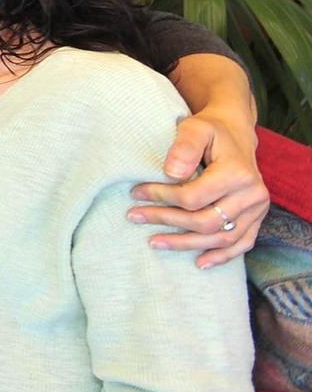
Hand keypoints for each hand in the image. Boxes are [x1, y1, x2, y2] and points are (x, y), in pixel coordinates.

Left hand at [129, 111, 268, 265]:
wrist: (234, 134)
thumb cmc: (210, 131)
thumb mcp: (195, 128)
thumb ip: (183, 147)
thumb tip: (171, 173)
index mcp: (238, 173)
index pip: (194, 197)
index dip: (161, 197)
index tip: (136, 193)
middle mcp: (253, 195)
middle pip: (205, 221)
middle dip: (167, 221)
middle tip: (135, 216)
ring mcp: (257, 209)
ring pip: (221, 237)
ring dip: (186, 244)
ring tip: (154, 242)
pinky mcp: (257, 218)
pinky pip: (241, 244)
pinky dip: (221, 256)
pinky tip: (199, 263)